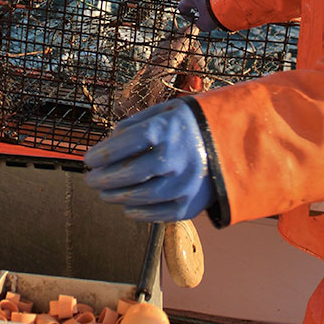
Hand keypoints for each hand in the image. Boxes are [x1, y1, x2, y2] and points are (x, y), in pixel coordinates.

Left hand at [84, 100, 214, 221]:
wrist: (235, 144)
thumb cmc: (194, 124)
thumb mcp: (168, 110)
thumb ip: (138, 122)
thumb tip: (111, 139)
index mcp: (167, 130)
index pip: (125, 144)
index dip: (102, 153)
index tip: (88, 159)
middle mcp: (175, 158)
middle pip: (129, 173)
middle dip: (104, 178)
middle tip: (91, 179)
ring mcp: (184, 184)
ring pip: (141, 196)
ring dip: (117, 196)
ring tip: (104, 192)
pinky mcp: (191, 204)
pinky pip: (158, 213)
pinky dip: (139, 212)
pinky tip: (127, 207)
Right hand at [177, 0, 220, 32]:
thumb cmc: (215, 11)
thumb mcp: (205, 24)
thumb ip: (200, 25)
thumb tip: (201, 24)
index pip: (182, 6)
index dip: (186, 15)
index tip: (192, 20)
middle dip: (198, 8)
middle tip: (205, 16)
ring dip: (208, 3)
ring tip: (215, 12)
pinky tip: (222, 6)